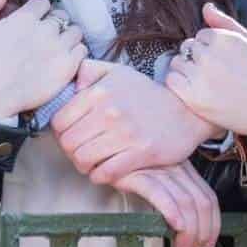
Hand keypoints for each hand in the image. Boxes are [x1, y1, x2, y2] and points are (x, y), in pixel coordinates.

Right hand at [0, 0, 86, 119]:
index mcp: (24, 18)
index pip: (43, 2)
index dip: (37, 12)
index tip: (32, 22)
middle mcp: (45, 30)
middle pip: (61, 16)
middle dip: (53, 23)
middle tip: (45, 37)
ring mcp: (58, 48)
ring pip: (75, 31)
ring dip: (67, 36)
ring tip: (57, 47)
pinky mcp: (67, 67)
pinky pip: (82, 50)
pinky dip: (75, 52)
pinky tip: (63, 59)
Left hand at [49, 59, 221, 184]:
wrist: (186, 112)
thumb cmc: (148, 95)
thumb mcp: (119, 73)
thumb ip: (90, 70)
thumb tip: (72, 85)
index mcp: (100, 91)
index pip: (59, 120)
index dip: (62, 132)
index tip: (72, 134)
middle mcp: (110, 111)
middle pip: (68, 143)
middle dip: (71, 151)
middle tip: (82, 150)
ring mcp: (126, 133)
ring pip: (83, 159)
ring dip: (84, 165)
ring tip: (92, 161)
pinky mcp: (141, 153)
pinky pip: (105, 173)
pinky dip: (100, 175)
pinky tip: (106, 169)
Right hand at [108, 162, 219, 246]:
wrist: (103, 148)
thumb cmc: (129, 166)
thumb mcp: (158, 177)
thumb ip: (173, 194)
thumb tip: (187, 227)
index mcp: (184, 167)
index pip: (209, 197)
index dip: (213, 223)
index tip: (208, 242)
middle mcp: (175, 167)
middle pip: (201, 203)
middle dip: (202, 231)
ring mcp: (158, 170)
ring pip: (185, 201)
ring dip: (189, 230)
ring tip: (183, 246)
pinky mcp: (138, 173)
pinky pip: (160, 193)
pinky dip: (171, 211)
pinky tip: (175, 225)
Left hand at [164, 3, 246, 148]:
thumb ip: (227, 23)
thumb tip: (205, 7)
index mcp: (223, 38)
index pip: (201, 35)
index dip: (211, 50)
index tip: (224, 63)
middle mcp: (209, 53)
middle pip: (188, 47)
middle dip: (198, 59)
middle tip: (216, 76)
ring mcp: (200, 74)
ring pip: (178, 62)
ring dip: (187, 71)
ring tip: (206, 84)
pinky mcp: (193, 96)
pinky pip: (172, 80)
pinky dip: (179, 84)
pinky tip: (196, 92)